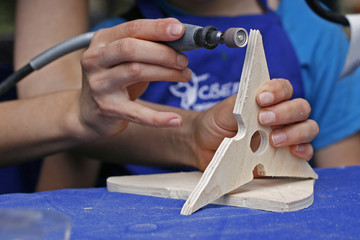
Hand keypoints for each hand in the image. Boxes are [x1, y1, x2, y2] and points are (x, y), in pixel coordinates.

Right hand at [78, 18, 191, 137]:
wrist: (89, 111)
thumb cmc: (115, 79)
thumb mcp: (125, 58)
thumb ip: (145, 45)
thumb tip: (179, 37)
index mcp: (102, 41)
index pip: (131, 29)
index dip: (157, 28)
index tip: (179, 30)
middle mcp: (95, 60)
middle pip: (130, 49)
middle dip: (163, 53)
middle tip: (183, 60)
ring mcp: (99, 85)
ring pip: (136, 72)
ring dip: (167, 73)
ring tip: (186, 75)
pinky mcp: (108, 108)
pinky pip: (137, 112)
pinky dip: (158, 118)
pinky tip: (176, 120)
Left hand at [191, 78, 318, 170]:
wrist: (204, 146)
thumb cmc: (216, 124)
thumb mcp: (224, 112)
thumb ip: (241, 106)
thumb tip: (255, 108)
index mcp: (268, 100)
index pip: (284, 89)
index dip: (277, 91)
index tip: (262, 99)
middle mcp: (281, 116)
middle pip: (301, 108)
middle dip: (285, 112)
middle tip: (264, 119)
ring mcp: (286, 136)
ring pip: (308, 129)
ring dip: (295, 132)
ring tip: (273, 140)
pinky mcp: (286, 158)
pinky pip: (306, 153)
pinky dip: (304, 151)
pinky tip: (293, 152)